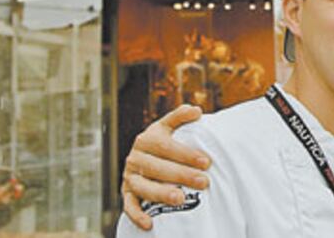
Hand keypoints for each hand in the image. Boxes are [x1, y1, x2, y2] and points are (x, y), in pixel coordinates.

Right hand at [121, 104, 209, 229]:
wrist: (146, 156)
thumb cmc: (165, 141)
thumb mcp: (169, 126)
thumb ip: (180, 116)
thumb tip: (196, 110)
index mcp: (147, 138)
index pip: (165, 146)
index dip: (185, 154)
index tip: (206, 161)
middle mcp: (136, 157)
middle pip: (158, 168)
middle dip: (182, 175)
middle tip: (203, 182)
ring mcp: (130, 176)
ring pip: (144, 187)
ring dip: (162, 194)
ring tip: (181, 199)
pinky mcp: (127, 193)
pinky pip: (129, 206)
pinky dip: (137, 215)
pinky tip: (150, 224)